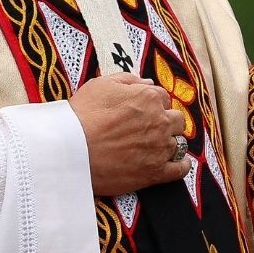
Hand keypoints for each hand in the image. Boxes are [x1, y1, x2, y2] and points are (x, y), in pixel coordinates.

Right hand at [69, 73, 191, 194]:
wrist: (71, 150)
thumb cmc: (83, 114)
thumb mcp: (102, 84)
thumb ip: (128, 80)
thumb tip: (147, 83)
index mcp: (149, 98)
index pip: (162, 97)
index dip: (153, 104)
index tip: (143, 111)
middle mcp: (160, 121)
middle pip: (176, 119)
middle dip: (166, 121)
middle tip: (150, 128)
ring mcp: (160, 148)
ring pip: (179, 142)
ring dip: (171, 142)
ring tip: (158, 146)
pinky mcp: (155, 172)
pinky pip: (180, 169)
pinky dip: (182, 165)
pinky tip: (179, 163)